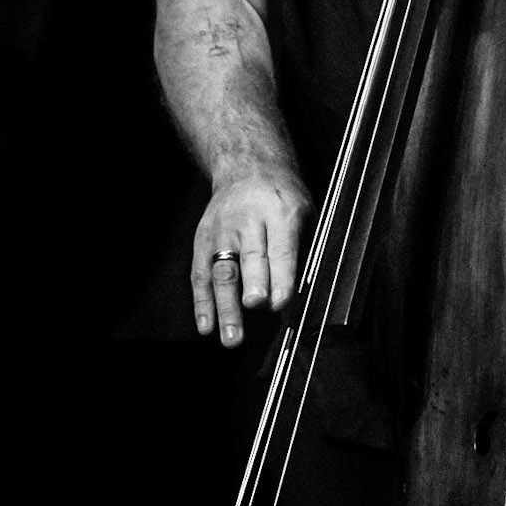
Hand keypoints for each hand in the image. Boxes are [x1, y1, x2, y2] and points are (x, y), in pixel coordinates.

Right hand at [190, 156, 311, 347]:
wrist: (247, 167)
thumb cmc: (282, 198)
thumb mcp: (304, 213)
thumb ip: (303, 251)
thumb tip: (301, 300)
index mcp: (280, 211)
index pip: (281, 247)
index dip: (281, 275)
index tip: (280, 302)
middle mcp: (247, 219)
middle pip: (250, 256)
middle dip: (253, 283)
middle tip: (255, 305)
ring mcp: (221, 229)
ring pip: (223, 270)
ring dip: (225, 306)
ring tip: (231, 337)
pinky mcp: (202, 239)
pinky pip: (200, 273)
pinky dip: (202, 302)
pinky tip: (207, 326)